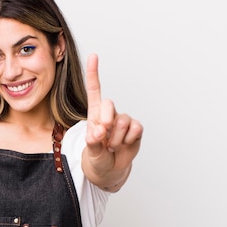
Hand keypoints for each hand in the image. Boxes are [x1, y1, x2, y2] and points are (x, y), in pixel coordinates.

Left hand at [84, 54, 142, 187]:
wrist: (110, 170)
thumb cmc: (96, 158)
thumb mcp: (90, 152)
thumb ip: (93, 142)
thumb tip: (99, 131)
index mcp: (94, 115)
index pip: (94, 90)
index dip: (93, 73)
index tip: (94, 56)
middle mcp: (109, 114)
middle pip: (109, 104)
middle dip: (106, 121)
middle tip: (104, 137)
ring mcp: (123, 121)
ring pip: (122, 121)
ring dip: (117, 138)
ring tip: (112, 147)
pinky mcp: (136, 129)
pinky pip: (136, 129)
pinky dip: (129, 140)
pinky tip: (124, 145)